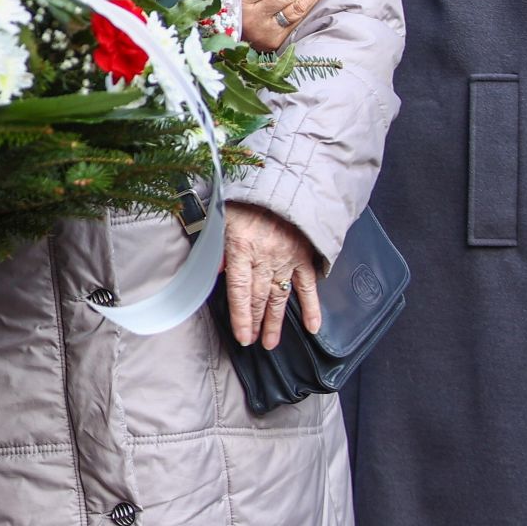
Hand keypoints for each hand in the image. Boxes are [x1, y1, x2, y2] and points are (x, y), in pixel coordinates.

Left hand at [222, 202, 322, 349]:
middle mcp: (265, 257)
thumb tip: (213, 272)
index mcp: (242, 248)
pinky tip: (313, 327)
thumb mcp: (222, 218)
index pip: (240, 291)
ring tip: (271, 343)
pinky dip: (313, 307)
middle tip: (252, 343)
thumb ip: (217, 247)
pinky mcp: (304, 257)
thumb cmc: (247, 199)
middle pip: (258, 298)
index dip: (240, 317)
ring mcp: (287, 259)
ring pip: (280, 297)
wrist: (283, 181)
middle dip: (254, 323)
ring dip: (275, 322)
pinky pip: (309, 286)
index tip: (241, 336)